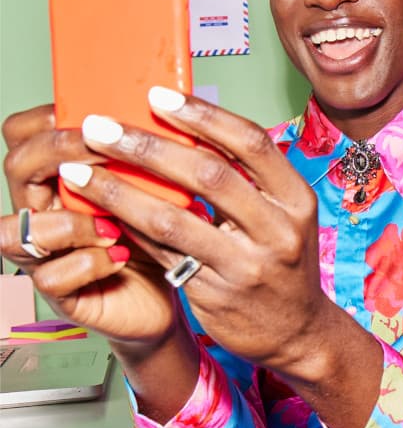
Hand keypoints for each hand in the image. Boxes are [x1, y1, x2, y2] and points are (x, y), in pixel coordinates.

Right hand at [1, 105, 176, 343]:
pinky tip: (122, 256)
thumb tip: (160, 114)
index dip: (46, 119)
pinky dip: (91, 263)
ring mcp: (46, 254)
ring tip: (112, 224)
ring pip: (19, 229)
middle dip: (59, 152)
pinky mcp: (61, 293)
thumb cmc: (161, 234)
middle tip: (103, 152)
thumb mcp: (155, 186)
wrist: (174, 290)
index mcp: (60, 178)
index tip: (89, 113)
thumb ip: (144, 157)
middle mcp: (43, 212)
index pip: (23, 135)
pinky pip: (52, 277)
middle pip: (16, 167)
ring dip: (70, 222)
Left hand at [56, 89, 329, 373]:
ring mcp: (245, 266)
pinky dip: (129, 228)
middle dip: (146, 146)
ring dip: (119, 191)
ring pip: (171, 219)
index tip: (157, 96)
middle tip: (100, 127)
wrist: (296, 331)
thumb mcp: (284, 215)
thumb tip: (184, 127)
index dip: (202, 114)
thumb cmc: (283, 261)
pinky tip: (100, 210)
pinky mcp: (213, 294)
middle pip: (207, 174)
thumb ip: (247, 179)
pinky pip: (161, 254)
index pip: (250, 142)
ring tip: (80, 170)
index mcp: (296, 199)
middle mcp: (276, 231)